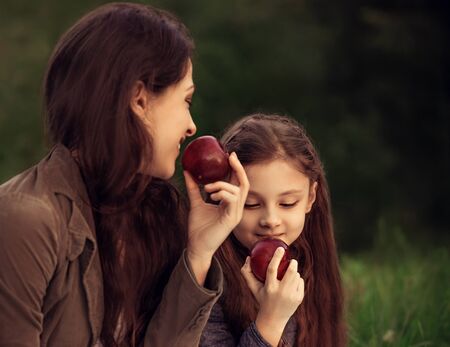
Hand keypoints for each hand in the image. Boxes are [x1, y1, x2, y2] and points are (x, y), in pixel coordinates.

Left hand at [184, 152, 248, 283]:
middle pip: (244, 183)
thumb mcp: (196, 203)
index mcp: (230, 203)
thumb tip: (187, 171)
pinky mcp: (232, 219)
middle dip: (238, 168)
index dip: (236, 168)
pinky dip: (222, 193)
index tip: (229, 155)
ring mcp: (236, 213)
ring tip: (207, 188)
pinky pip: (232, 200)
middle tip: (231, 156)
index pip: (237, 183)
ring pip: (238, 190)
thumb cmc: (198, 227)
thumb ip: (194, 188)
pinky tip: (211, 195)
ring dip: (222, 184)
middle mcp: (236, 207)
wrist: (197, 247)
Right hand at [241, 248, 303, 345]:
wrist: (273, 319)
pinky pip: (300, 282)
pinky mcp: (299, 298)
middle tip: (292, 260)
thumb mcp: (253, 288)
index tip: (280, 249)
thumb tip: (247, 257)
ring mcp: (291, 296)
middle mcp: (281, 292)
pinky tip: (292, 283)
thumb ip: (247, 273)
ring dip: (294, 272)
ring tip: (289, 274)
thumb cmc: (262, 299)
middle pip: (290, 271)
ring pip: (296, 276)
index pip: (272, 269)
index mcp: (269, 288)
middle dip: (293, 263)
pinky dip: (297, 280)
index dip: (276, 257)